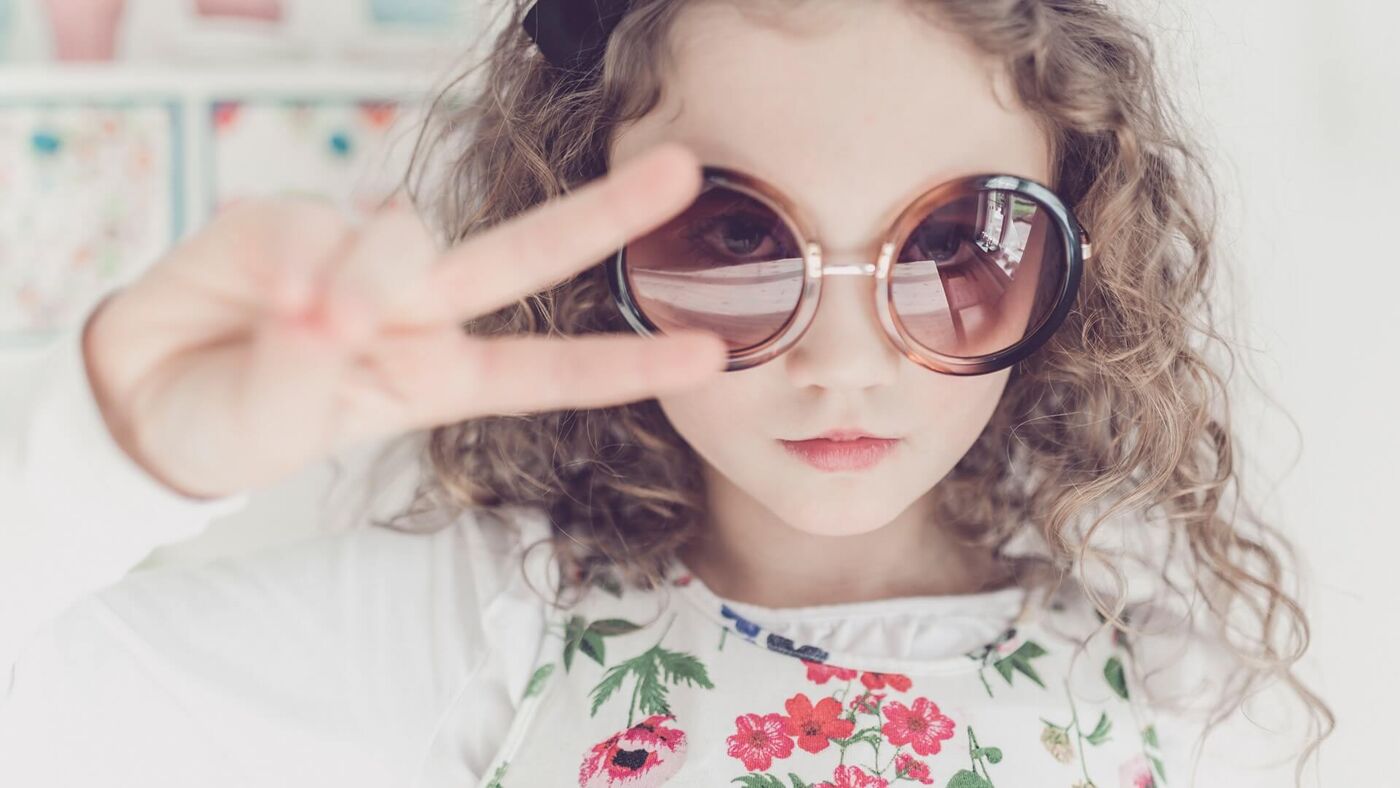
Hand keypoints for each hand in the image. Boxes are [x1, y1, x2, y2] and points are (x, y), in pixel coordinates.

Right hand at [81, 142, 724, 499]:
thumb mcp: (286, 421)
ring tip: (314, 330)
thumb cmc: (238, 422)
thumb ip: (315, 360)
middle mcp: (415, 309)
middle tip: (681, 171)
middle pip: (524, 256)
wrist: (143, 397)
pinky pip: (310, 224)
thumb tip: (332, 300)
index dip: (626, 364)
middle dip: (603, 216)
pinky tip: (265, 296)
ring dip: (371, 280)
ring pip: (404, 239)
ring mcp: (356, 256)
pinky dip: (294, 260)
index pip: (548, 370)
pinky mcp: (289, 216)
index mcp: (439, 373)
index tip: (710, 357)